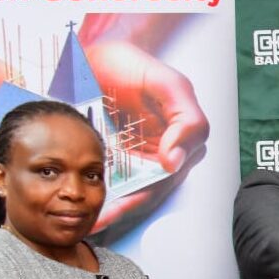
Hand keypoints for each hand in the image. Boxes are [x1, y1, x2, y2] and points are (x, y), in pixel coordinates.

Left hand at [79, 40, 209, 229]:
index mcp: (184, 137)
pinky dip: (108, 199)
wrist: (98, 55)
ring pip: (137, 193)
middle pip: (153, 190)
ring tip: (92, 222)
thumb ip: (186, 119)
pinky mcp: (125, 159)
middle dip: (127, 207)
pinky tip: (92, 211)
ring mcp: (147, 157)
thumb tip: (175, 161)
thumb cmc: (132, 64)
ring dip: (116, 210)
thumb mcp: (166, 82)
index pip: (175, 171)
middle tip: (102, 219)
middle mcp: (170, 152)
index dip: (152, 187)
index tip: (121, 203)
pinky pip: (120, 184)